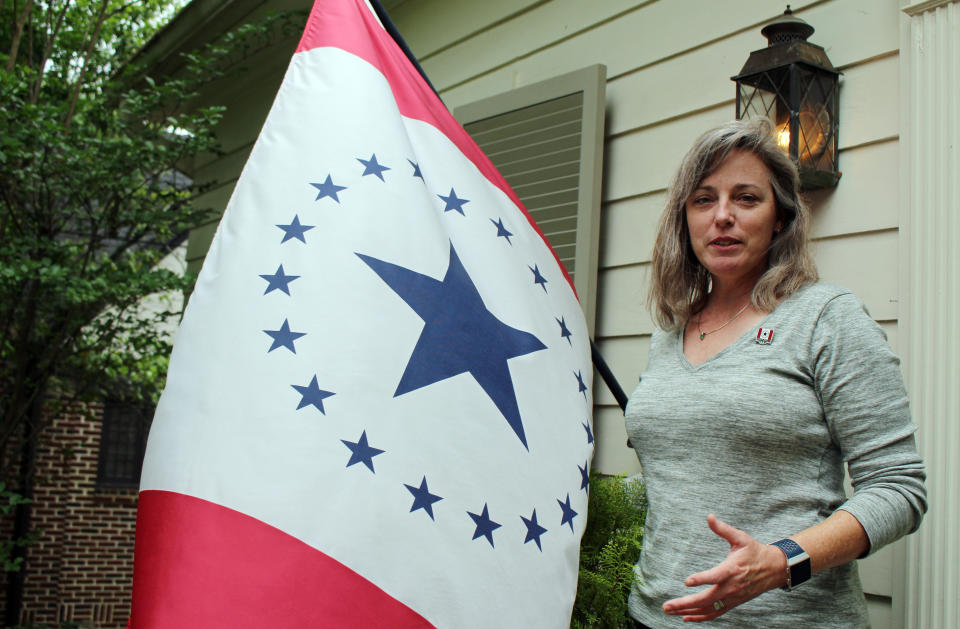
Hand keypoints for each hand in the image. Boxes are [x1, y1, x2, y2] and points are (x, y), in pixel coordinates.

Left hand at [662, 514, 785, 621]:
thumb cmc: (755, 552)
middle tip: (666, 605)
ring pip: (708, 609)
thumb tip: (709, 517)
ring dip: (688, 611)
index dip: (701, 579)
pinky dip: (700, 617)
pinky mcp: (733, 603)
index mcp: (732, 570)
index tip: (687, 581)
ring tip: (669, 610)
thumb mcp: (740, 537)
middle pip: (706, 599)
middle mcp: (731, 587)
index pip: (715, 577)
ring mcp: (731, 598)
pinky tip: (686, 617)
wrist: (774, 569)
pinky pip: (715, 613)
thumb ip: (723, 529)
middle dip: (684, 603)